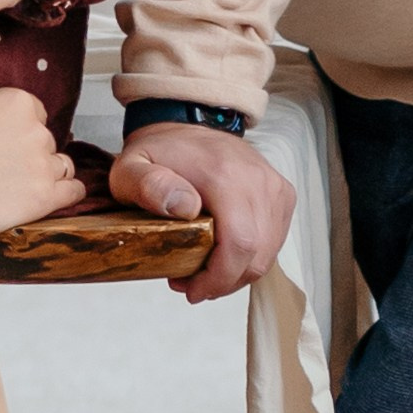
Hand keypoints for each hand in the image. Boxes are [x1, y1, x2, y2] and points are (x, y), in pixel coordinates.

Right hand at [0, 87, 85, 239]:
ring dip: (45, 172)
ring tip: (22, 184)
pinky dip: (67, 193)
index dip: (15, 127)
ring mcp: (41, 166)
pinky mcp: (42, 200)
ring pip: (60, 165)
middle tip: (0, 166)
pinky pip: (72, 192)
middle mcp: (35, 131)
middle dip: (27, 151)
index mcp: (14, 102)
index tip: (1, 140)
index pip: (30, 111)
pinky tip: (54, 195)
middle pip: (43, 139)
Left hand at [111, 121, 294, 302]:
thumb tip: (185, 208)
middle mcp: (257, 179)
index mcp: (223, 175)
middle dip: (224, 282)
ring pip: (268, 253)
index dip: (220, 277)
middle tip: (192, 285)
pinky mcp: (281, 194)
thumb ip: (148, 186)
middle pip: (257, 255)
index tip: (192, 290)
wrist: (185, 123)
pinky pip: (274, 240)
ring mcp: (274, 186)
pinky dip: (251, 257)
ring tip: (204, 272)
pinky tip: (224, 256)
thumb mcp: (131, 168)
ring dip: (237, 273)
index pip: (240, 242)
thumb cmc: (158, 151)